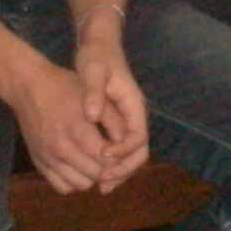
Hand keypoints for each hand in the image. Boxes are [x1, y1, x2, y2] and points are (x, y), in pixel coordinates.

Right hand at [11, 58, 137, 192]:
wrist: (28, 88)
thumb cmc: (65, 88)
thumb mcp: (94, 97)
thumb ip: (114, 121)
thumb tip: (128, 144)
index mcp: (77, 130)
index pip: (107, 160)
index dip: (119, 159)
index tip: (120, 150)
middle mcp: (61, 148)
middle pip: (96, 175)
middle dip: (109, 168)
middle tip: (111, 157)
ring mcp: (48, 158)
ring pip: (81, 185)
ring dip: (92, 176)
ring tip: (95, 160)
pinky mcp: (39, 163)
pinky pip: (63, 187)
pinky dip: (74, 181)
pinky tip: (78, 166)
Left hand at [71, 28, 150, 181]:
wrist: (99, 45)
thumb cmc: (96, 57)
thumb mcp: (92, 70)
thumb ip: (93, 92)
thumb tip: (91, 115)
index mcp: (133, 105)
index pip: (138, 138)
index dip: (122, 152)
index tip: (102, 157)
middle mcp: (135, 116)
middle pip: (139, 152)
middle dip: (123, 170)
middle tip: (102, 183)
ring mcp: (127, 121)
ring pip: (131, 155)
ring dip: (117, 172)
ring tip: (99, 185)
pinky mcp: (117, 123)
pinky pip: (120, 150)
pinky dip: (111, 164)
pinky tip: (94, 172)